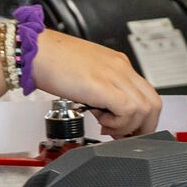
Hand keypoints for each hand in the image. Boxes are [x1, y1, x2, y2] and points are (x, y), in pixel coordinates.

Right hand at [30, 31, 164, 137]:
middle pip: (153, 103)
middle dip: (142, 127)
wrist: (33, 51)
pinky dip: (119, 124)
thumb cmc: (50, 62)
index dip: (141, 118)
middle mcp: (121, 68)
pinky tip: (100, 120)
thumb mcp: (85, 76)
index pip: (146, 94)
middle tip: (122, 135)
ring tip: (105, 125)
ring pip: (145, 109)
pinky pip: (129, 110)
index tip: (126, 129)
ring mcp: (115, 75)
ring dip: (128, 126)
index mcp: (118, 64)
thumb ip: (101, 92)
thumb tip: (107, 113)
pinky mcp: (104, 85)